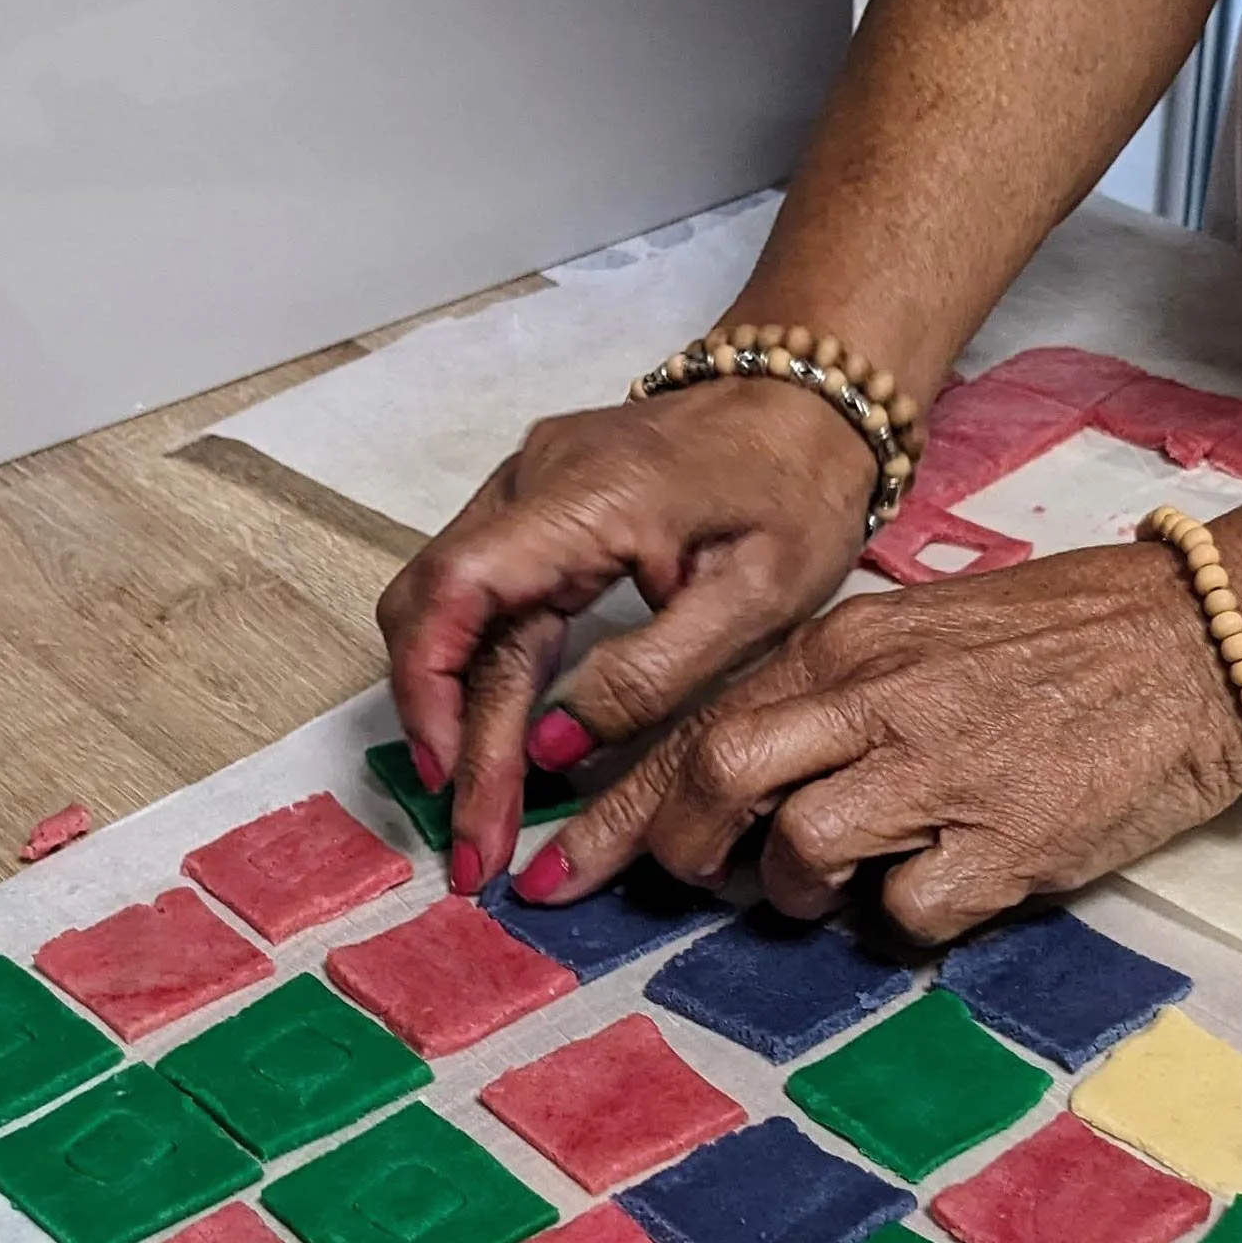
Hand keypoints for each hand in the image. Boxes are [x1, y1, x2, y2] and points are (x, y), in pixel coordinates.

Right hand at [376, 374, 874, 890]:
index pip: (456, 590)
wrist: (809, 402)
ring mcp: (522, 487)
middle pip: (437, 614)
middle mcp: (529, 480)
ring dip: (452, 711)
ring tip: (481, 808)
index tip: (455, 784)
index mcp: (583, 496)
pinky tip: (499, 741)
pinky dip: (475, 674)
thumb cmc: (796, 495)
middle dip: (446, 735)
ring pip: (445, 608)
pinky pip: (476, 596)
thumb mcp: (755, 602)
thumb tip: (552, 746)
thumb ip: (651, 675)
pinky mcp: (531, 506)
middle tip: (475, 840)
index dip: (432, 694)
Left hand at [510, 538, 1241, 942]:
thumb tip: (738, 774)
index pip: (696, 724)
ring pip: (800, 854)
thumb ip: (827, 695)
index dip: (611, 807)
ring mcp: (940, 774)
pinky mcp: (1005, 844)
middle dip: (675, 846)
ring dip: (794, 889)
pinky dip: (901, 918)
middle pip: (717, 778)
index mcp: (847, 645)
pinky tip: (938, 886)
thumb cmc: (1062, 642)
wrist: (1203, 645)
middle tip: (690, 878)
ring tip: (836, 880)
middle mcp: (877, 702)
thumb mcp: (920, 634)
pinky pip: (906, 912)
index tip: (557, 867)